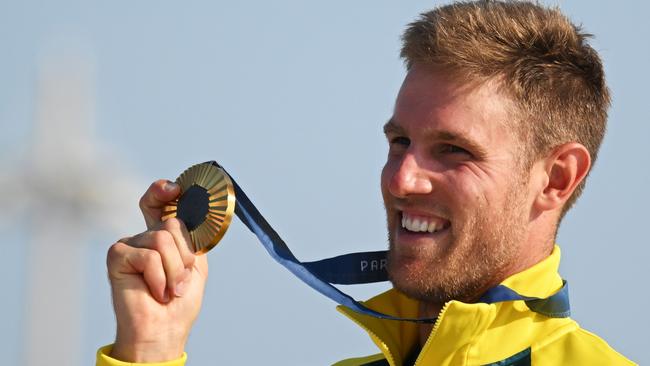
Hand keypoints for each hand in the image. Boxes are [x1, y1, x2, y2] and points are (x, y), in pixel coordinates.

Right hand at [107, 180, 208, 361]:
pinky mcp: (117, 255)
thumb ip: (191, 237)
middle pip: (172, 224)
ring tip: (168, 290)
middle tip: (179, 280)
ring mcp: (129, 244)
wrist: (164, 329)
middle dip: (184, 256)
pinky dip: (159, 278)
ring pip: (163, 240)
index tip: (175, 189)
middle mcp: (144, 237)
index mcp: (162, 236)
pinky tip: (154, 292)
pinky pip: (149, 256)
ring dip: (175, 271)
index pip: (158, 203)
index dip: (163, 191)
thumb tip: (186, 214)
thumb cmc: (179, 301)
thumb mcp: (195, 263)